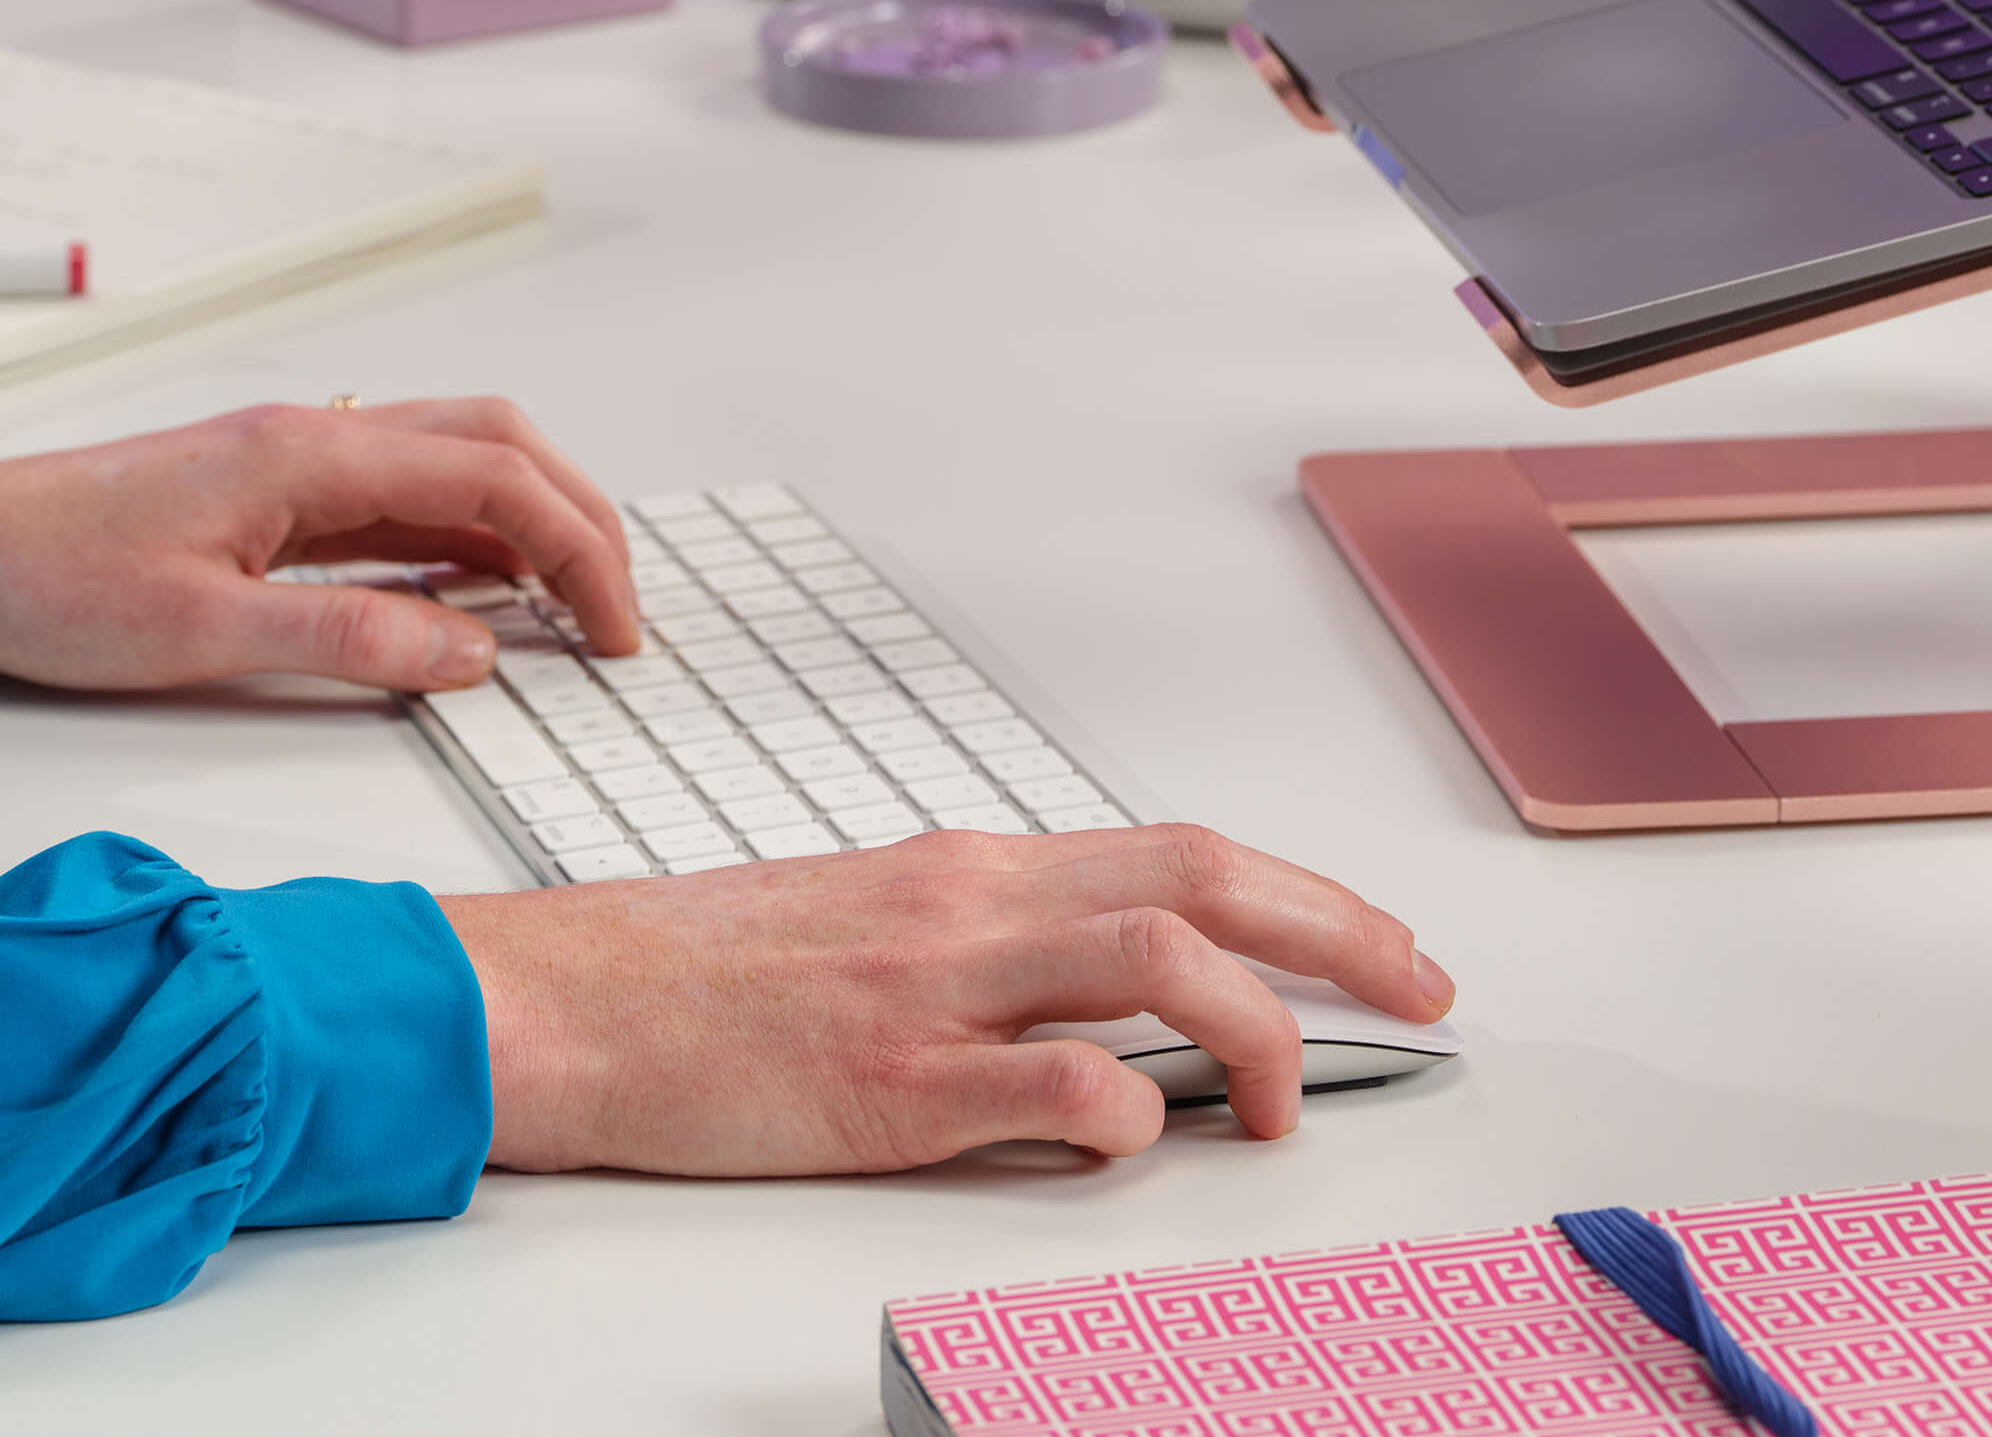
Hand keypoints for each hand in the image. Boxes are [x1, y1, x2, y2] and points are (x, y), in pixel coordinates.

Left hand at [0, 398, 635, 692]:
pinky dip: (463, 535)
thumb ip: (350, 640)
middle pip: (499, 444)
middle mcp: (316, 436)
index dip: (579, 552)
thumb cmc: (45, 584)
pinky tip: (472, 593)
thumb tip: (475, 651)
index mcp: (310, 453)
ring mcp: (294, 457)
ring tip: (569, 606)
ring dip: (529, 521)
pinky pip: (400, 495)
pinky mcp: (270, 490)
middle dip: (581, 522)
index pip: (496, 479)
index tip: (617, 632)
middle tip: (618, 616)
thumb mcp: (203, 637)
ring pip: (457, 459)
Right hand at [443, 822, 1454, 1170]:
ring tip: (1289, 1103)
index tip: (1383, 943)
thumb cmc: (704, 968)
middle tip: (1423, 989)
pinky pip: (1044, 1084)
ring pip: (1152, 959)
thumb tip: (1108, 984)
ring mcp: (933, 989)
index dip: (1307, 893)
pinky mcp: (886, 1083)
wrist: (568, 995)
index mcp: (974, 867)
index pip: (1180, 851)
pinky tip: (1141, 1139)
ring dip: (1256, 1027)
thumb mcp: (873, 916)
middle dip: (1340, 931)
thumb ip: (993, 939)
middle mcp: (972, 905)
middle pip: (1203, 879)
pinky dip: (1121, 1110)